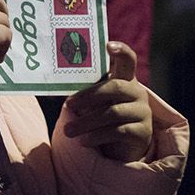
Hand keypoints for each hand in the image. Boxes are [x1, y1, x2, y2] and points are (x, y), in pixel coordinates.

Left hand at [61, 42, 152, 160]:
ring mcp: (143, 112)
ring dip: (86, 122)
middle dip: (89, 96)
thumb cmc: (101, 119)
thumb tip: (52, 88)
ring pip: (113, 113)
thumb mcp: (92, 104)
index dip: (121, 50)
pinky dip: (97, 136)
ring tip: (68, 131)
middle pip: (115, 87)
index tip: (108, 46)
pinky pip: (118, 132)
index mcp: (125, 80)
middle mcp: (137, 93)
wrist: (121, 149)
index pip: (128, 60)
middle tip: (68, 105)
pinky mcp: (143, 132)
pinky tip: (83, 141)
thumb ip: (82, 93)